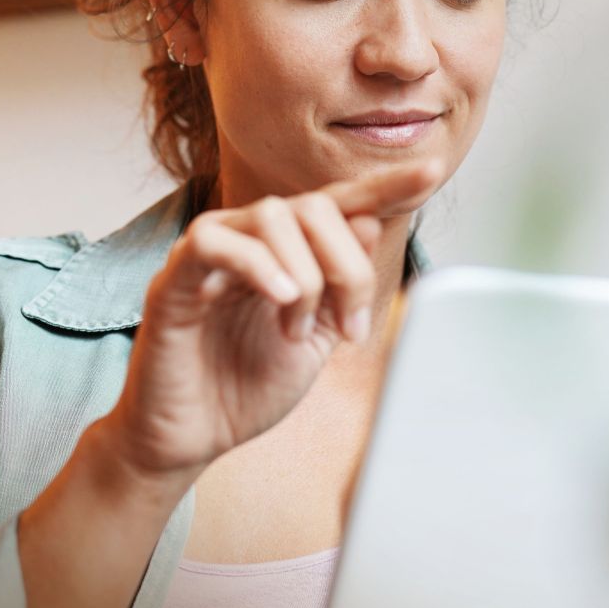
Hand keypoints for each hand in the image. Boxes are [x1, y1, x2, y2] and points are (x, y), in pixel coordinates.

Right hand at [100, 159, 441, 483]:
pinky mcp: (176, 276)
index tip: (432, 171)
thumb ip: (344, 285)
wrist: (191, 436)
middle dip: (347, 264)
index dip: (386, 186)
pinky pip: (214, 242)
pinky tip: (278, 299)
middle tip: (348, 324)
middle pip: (315, 207)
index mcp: (289, 252)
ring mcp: (211, 252)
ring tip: (296, 328)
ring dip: (304, 276)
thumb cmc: (246, 386)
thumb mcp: (317, 338)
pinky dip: (256, 265)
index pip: (341, 203)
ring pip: (271, 217)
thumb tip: (370, 222)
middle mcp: (251, 239)